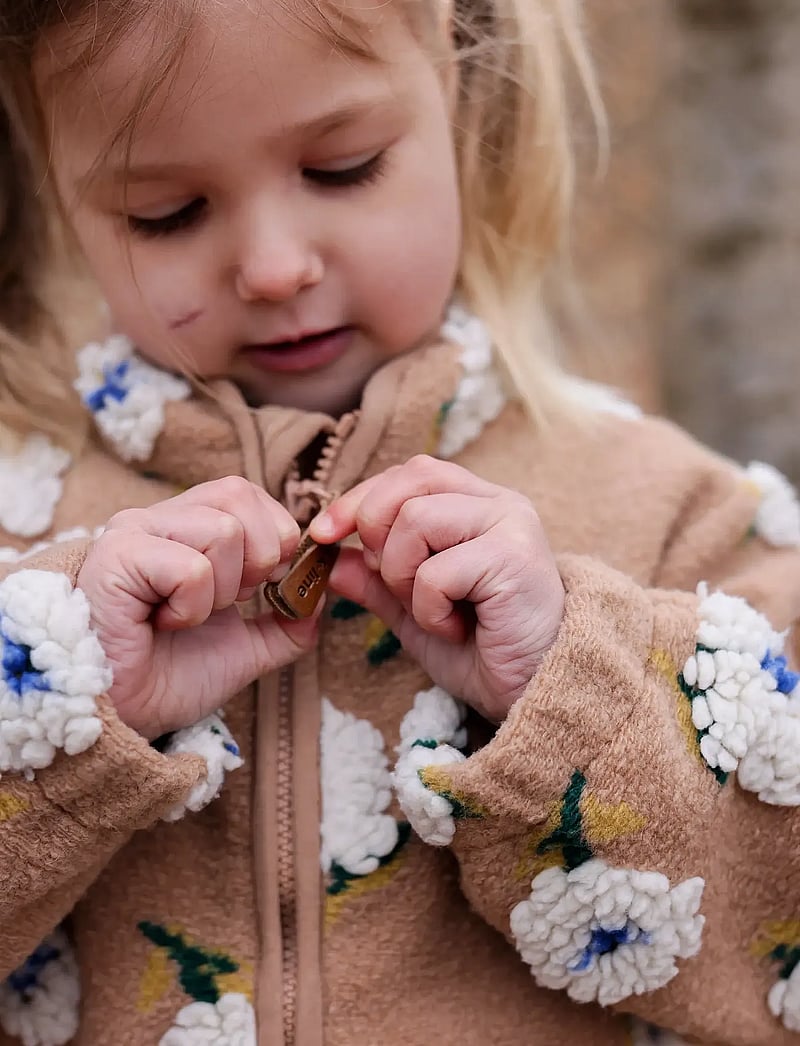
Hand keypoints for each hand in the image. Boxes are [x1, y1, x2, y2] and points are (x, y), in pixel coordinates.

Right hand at [78, 477, 317, 738]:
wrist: (115, 718)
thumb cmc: (166, 677)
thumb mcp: (246, 649)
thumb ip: (287, 622)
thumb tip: (321, 594)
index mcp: (186, 527)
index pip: (247, 493)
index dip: (274, 535)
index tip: (258, 588)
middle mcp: (158, 519)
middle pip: (240, 497)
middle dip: (257, 560)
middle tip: (224, 603)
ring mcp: (133, 533)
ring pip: (223, 531)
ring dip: (221, 592)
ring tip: (184, 617)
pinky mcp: (116, 558)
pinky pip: (192, 568)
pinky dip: (193, 608)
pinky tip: (160, 624)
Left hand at [310, 456, 564, 721]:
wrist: (537, 694)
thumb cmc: (485, 651)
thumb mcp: (415, 613)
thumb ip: (376, 582)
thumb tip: (329, 558)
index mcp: (477, 504)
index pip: (409, 473)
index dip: (360, 498)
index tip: (324, 535)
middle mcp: (499, 503)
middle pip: (408, 482)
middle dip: (377, 534)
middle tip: (399, 586)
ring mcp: (510, 525)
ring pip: (415, 521)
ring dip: (404, 578)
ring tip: (435, 612)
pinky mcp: (514, 558)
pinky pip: (435, 570)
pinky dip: (429, 609)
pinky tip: (457, 629)